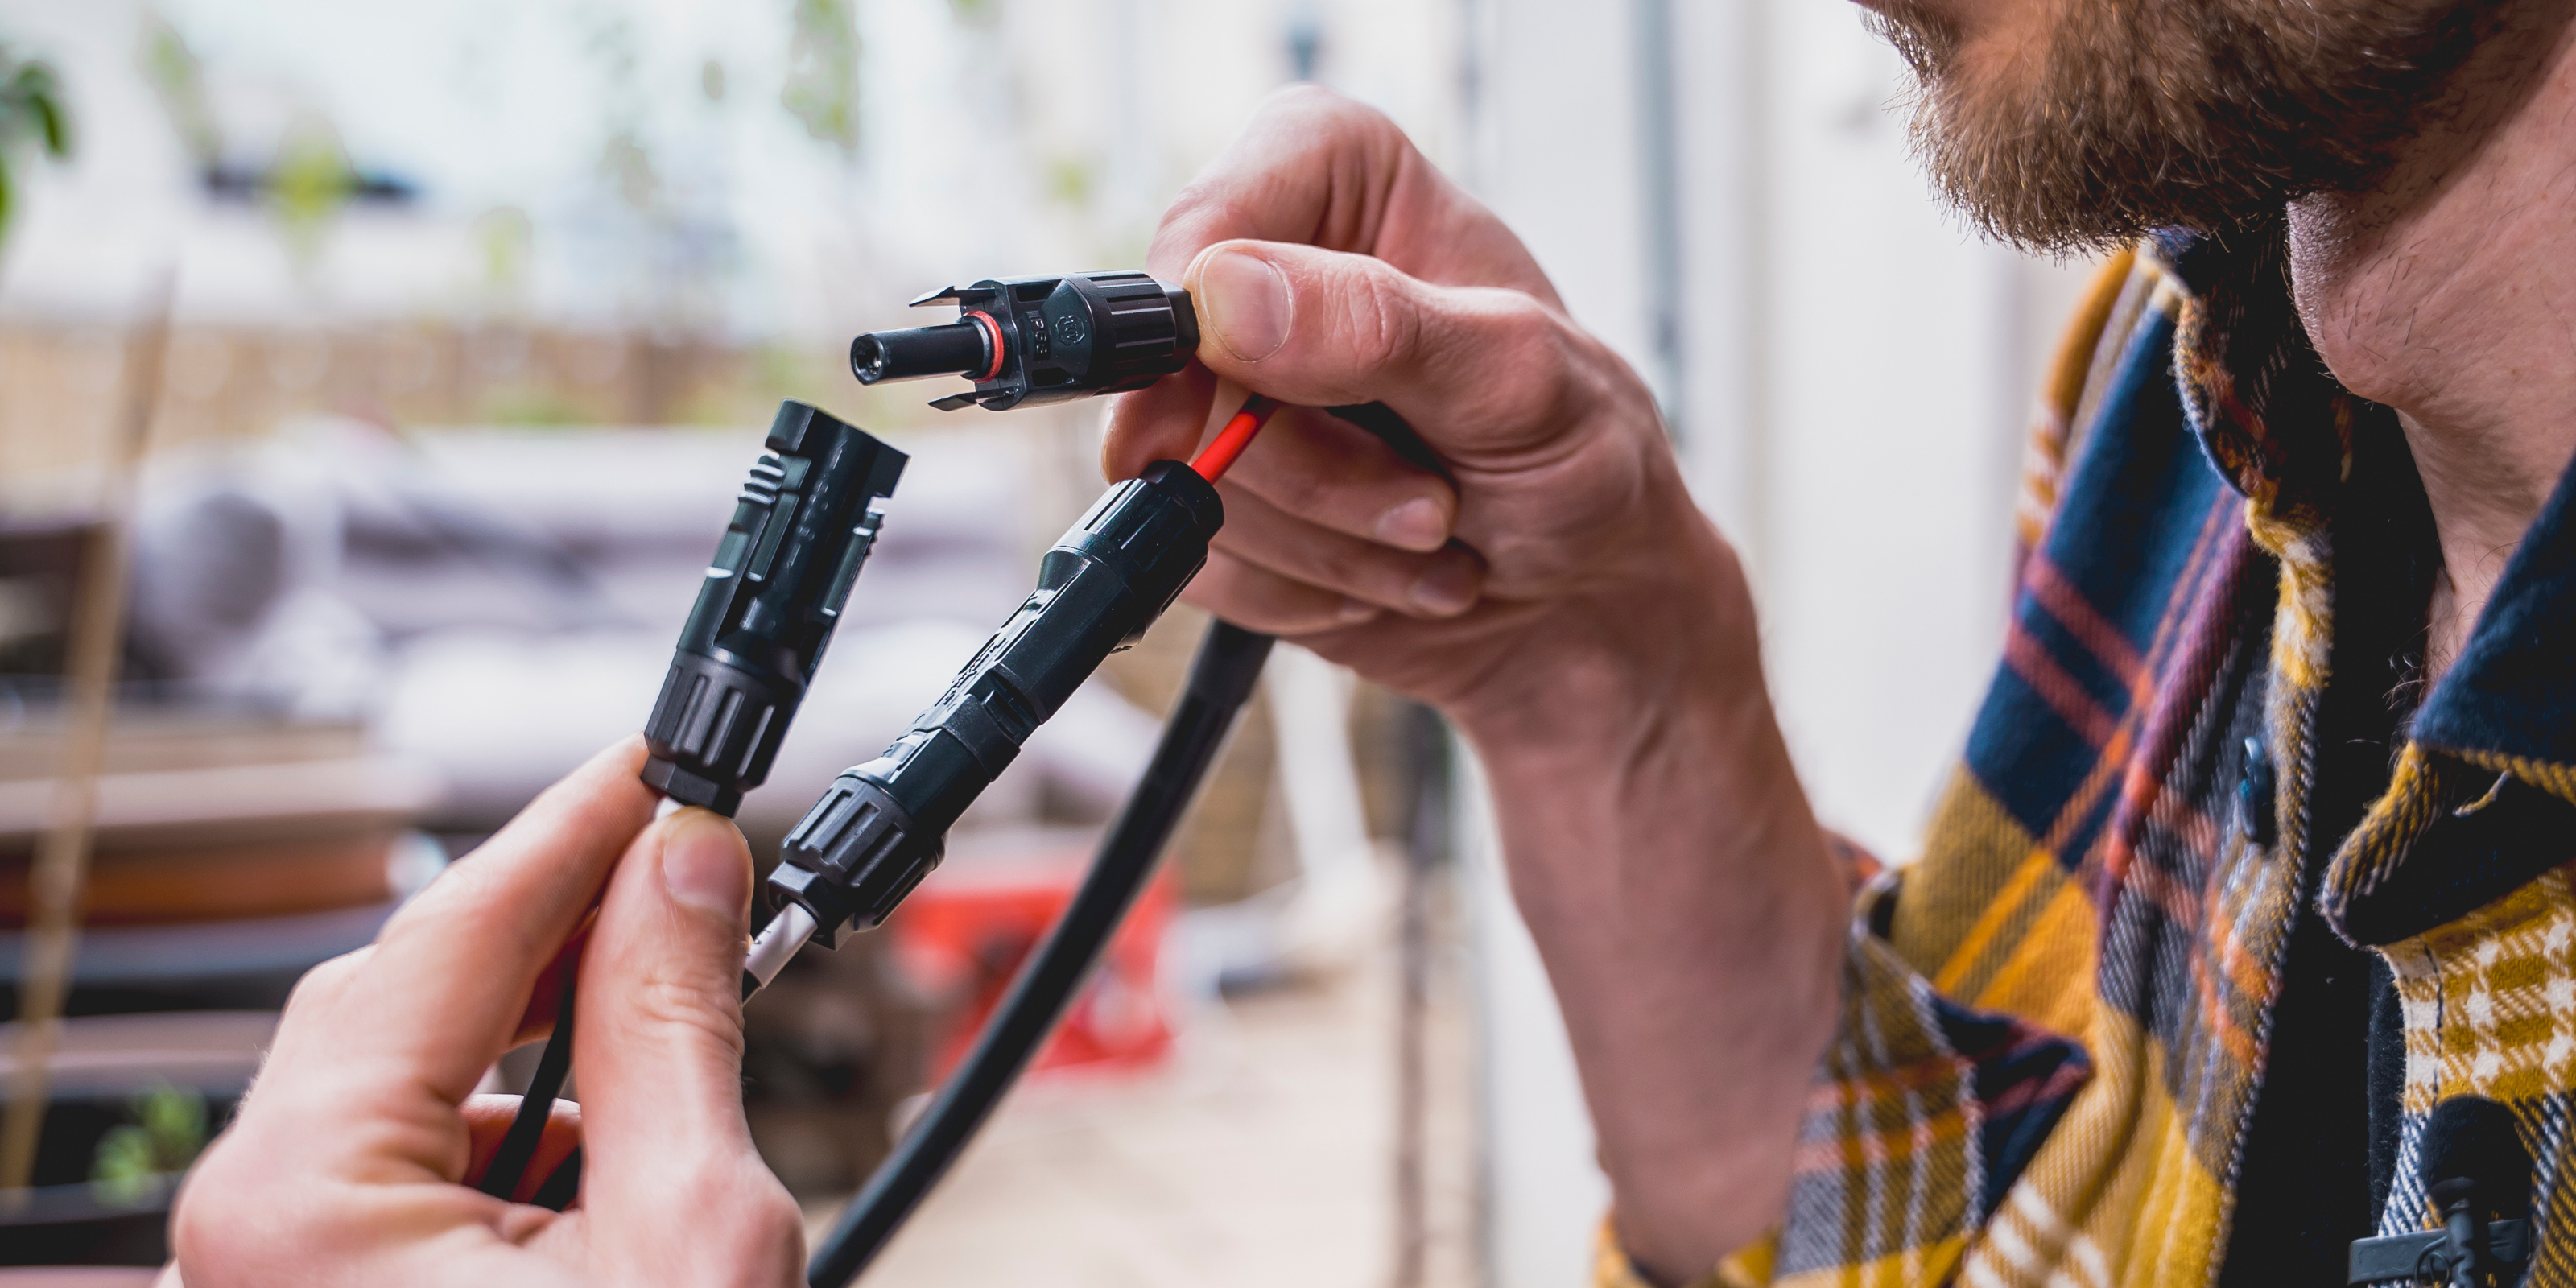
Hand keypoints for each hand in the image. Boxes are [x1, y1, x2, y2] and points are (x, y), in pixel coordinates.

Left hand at [163, 738, 801, 1287]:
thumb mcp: (687, 1229)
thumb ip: (671, 1026)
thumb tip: (682, 865)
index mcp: (300, 1205)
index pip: (448, 940)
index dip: (572, 832)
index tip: (655, 766)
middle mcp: (245, 1237)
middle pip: (402, 998)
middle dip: (556, 929)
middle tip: (682, 860)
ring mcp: (273, 1277)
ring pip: (403, 1086)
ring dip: (540, 1040)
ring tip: (671, 1014)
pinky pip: (395, 1173)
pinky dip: (504, 1134)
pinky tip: (608, 1139)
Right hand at [1113, 88, 1847, 1282]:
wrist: (1604, 663)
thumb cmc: (1613, 510)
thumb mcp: (1543, 405)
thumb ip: (1395, 336)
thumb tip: (1236, 295)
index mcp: (1376, 207)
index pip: (1240, 178)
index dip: (1234, 276)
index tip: (1265, 360)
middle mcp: (1299, 301)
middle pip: (1184, 348)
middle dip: (1312, 458)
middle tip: (1433, 509)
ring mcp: (1253, 419)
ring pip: (1181, 472)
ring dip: (1321, 546)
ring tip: (1440, 556)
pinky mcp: (1236, 522)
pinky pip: (1195, 558)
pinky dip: (1298, 599)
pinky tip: (1397, 594)